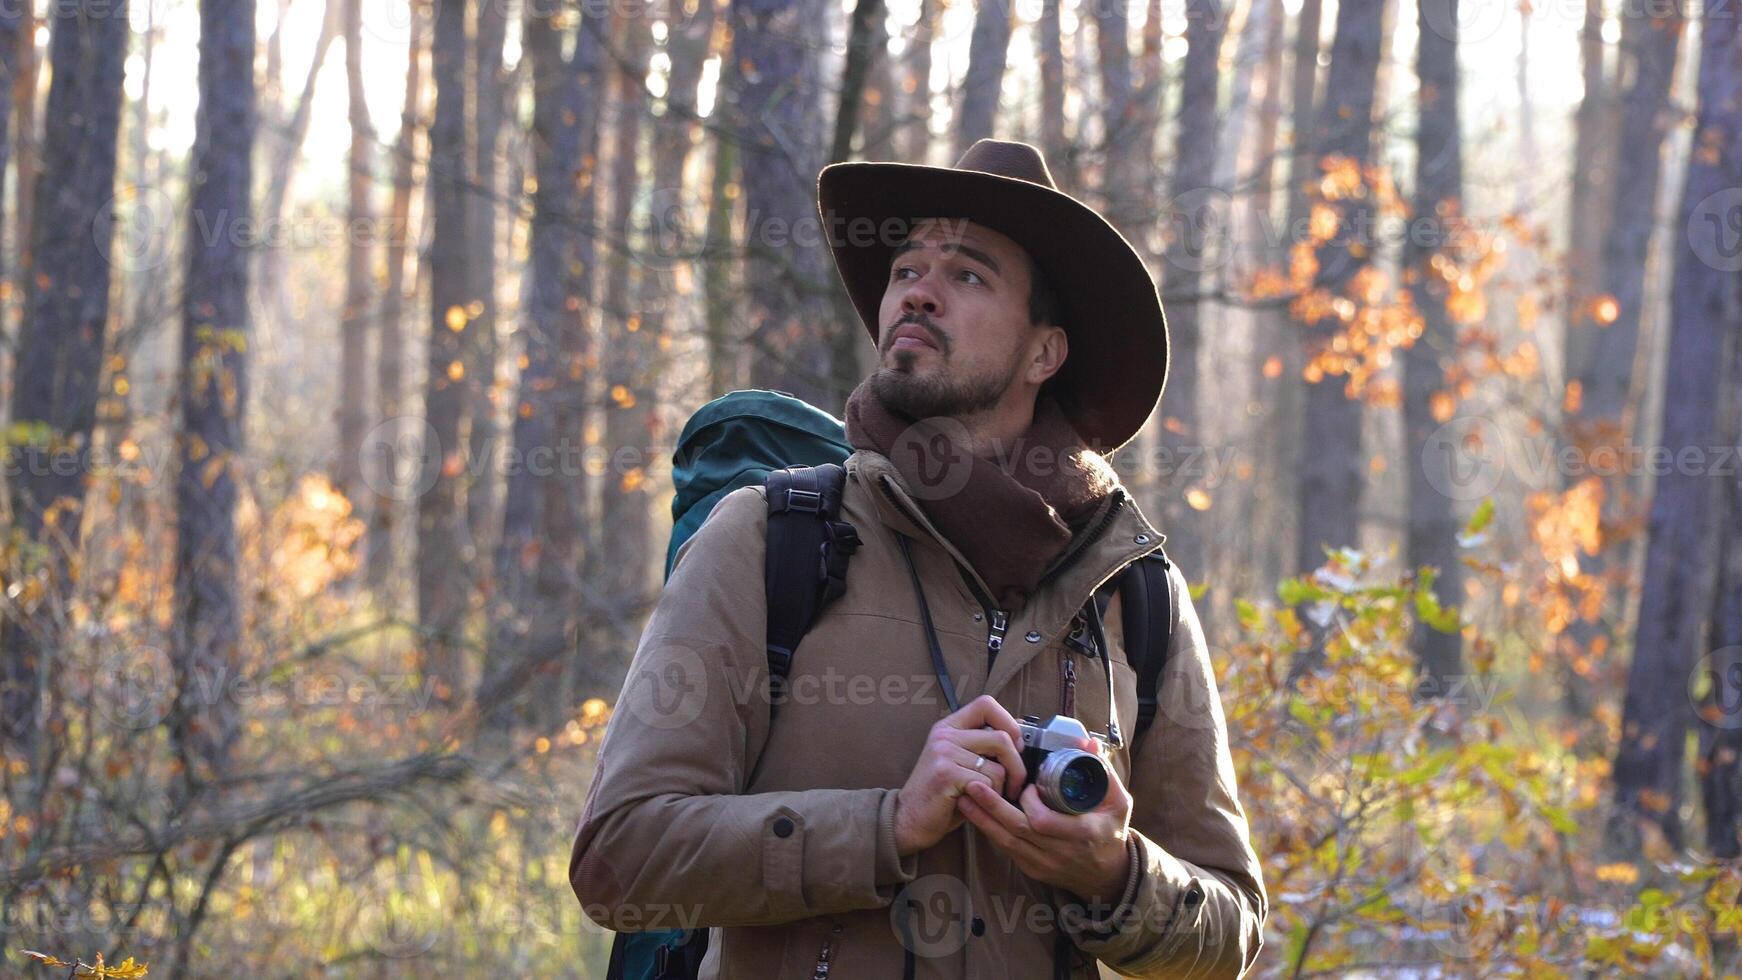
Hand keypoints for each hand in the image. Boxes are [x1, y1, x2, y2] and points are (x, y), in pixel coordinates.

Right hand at [892, 695, 1026, 856]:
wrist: (909, 819)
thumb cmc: (942, 794)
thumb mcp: (960, 761)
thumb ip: (983, 745)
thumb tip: (1022, 730)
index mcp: (948, 727)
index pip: (986, 704)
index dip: (1008, 721)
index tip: (1016, 745)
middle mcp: (945, 735)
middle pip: (1001, 738)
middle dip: (1017, 766)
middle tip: (1015, 784)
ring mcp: (943, 753)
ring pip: (998, 766)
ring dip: (1002, 788)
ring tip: (990, 797)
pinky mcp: (946, 774)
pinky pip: (987, 783)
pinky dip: (990, 798)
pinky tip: (977, 803)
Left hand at [956, 757, 1133, 904]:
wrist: (1107, 875)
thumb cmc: (1111, 831)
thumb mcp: (1117, 802)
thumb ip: (1103, 772)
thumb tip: (1088, 742)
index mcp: (1081, 834)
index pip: (1044, 822)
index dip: (1030, 804)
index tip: (1026, 784)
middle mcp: (1059, 853)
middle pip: (1017, 831)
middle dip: (992, 807)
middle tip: (972, 784)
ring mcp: (1043, 864)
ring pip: (1005, 842)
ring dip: (983, 819)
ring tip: (964, 796)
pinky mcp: (1031, 869)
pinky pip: (1006, 849)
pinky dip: (990, 831)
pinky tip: (975, 814)